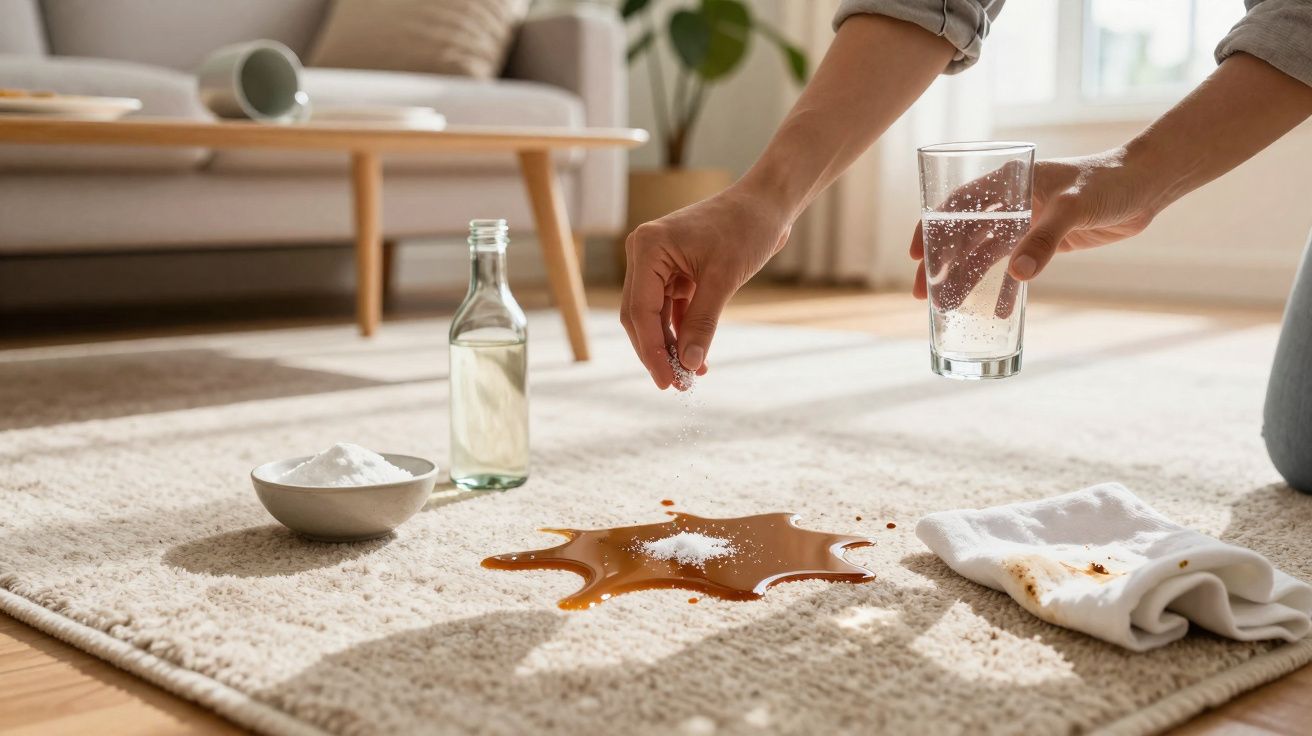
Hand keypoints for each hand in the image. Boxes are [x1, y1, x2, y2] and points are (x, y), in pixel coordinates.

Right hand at [620, 183, 790, 388]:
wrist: (768, 204)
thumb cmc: (746, 228)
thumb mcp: (724, 279)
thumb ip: (702, 322)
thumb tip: (688, 365)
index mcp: (648, 248)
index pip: (640, 310)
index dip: (651, 350)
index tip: (666, 381)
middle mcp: (645, 255)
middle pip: (640, 316)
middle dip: (657, 352)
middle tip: (677, 385)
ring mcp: (658, 263)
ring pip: (654, 317)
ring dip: (671, 346)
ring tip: (690, 376)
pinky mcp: (675, 271)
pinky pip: (671, 310)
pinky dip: (683, 332)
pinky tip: (697, 357)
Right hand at [910, 148, 1163, 299]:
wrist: (1145, 186)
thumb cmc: (1109, 182)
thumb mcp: (1074, 208)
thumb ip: (1046, 240)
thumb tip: (1018, 275)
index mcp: (1008, 180)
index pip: (957, 203)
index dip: (932, 228)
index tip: (918, 256)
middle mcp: (1010, 201)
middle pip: (964, 234)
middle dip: (943, 265)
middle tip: (925, 295)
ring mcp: (1025, 222)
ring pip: (985, 254)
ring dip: (967, 280)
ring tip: (948, 308)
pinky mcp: (1043, 241)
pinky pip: (1015, 268)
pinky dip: (1005, 288)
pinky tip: (996, 312)